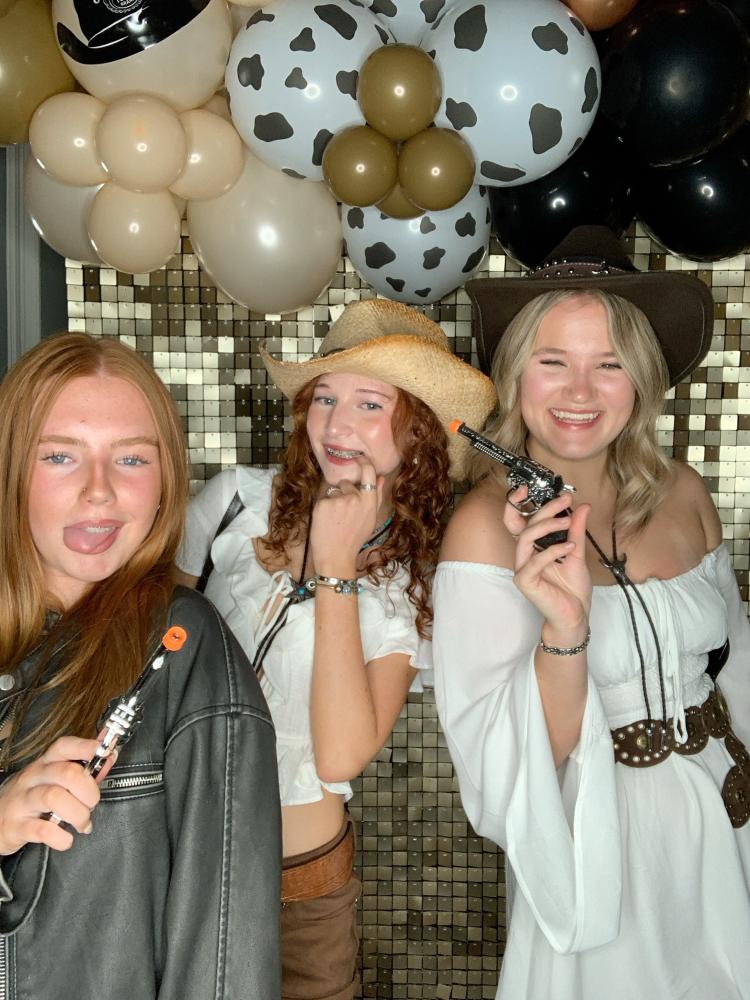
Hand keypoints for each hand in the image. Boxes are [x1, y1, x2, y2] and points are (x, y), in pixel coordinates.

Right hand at [0, 736, 111, 855]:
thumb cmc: (31, 799)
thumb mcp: (53, 780)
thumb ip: (84, 770)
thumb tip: (111, 755)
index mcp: (44, 764)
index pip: (63, 747)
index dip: (85, 747)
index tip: (104, 752)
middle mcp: (32, 778)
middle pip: (66, 773)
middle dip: (88, 790)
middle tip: (92, 804)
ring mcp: (22, 801)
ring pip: (54, 797)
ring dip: (78, 813)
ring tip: (83, 823)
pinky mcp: (16, 826)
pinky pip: (41, 829)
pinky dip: (60, 836)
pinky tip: (66, 839)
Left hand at [310, 460, 383, 576]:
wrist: (336, 556)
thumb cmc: (355, 538)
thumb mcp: (371, 518)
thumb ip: (376, 496)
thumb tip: (382, 477)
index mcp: (369, 501)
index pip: (368, 472)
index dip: (363, 462)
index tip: (359, 457)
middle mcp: (355, 497)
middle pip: (347, 484)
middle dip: (344, 493)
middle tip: (343, 514)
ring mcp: (338, 500)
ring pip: (334, 491)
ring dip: (333, 501)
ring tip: (335, 520)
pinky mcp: (322, 503)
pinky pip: (323, 499)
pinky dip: (324, 508)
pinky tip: (327, 521)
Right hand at [506, 488, 591, 642]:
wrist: (575, 616)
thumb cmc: (572, 588)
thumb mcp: (577, 553)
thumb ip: (576, 531)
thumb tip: (581, 507)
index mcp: (532, 548)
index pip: (519, 521)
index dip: (519, 503)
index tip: (533, 488)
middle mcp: (524, 556)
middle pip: (526, 525)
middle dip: (544, 509)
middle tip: (564, 500)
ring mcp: (522, 569)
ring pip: (526, 538)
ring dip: (547, 526)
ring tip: (568, 523)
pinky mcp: (524, 581)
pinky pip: (534, 561)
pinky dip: (553, 551)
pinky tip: (569, 547)